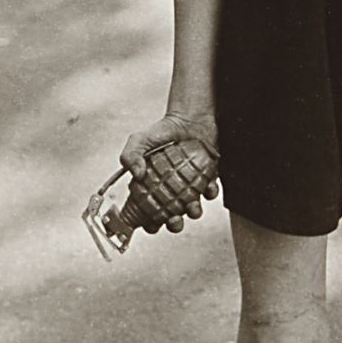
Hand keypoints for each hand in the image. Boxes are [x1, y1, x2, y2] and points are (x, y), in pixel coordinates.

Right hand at [117, 111, 219, 234]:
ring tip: (191, 206)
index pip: (149, 215)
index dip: (150, 224)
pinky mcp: (208, 178)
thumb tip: (137, 174)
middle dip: (174, 224)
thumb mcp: (138, 140)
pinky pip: (211, 191)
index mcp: (154, 188)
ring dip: (193, 212)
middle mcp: (173, 191)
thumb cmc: (162, 132)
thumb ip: (130, 155)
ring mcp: (191, 186)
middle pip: (173, 219)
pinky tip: (208, 187)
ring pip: (193, 209)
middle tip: (174, 219)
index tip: (152, 224)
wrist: (187, 118)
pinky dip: (210, 192)